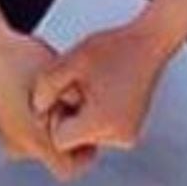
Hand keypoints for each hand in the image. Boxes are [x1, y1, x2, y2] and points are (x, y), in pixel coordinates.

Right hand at [0, 30, 97, 181]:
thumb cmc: (26, 59)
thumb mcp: (64, 78)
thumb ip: (80, 103)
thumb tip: (95, 116)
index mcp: (34, 139)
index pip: (68, 170)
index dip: (84, 157)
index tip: (89, 136)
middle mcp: (18, 146)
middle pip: (55, 157)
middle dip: (68, 138)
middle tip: (75, 113)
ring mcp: (7, 138)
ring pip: (42, 146)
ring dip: (53, 130)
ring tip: (57, 102)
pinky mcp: (1, 129)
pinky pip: (28, 137)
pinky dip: (38, 125)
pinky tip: (41, 101)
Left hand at [31, 20, 178, 152]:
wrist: (149, 43)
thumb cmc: (109, 48)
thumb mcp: (70, 60)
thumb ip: (45, 85)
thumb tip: (37, 112)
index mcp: (103, 123)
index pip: (60, 141)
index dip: (56, 115)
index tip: (66, 90)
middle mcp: (119, 138)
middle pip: (74, 142)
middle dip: (70, 117)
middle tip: (78, 88)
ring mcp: (128, 138)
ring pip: (87, 138)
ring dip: (82, 116)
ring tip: (91, 88)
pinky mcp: (131, 133)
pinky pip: (100, 133)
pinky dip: (95, 117)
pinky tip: (101, 92)